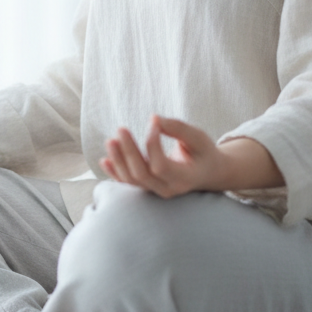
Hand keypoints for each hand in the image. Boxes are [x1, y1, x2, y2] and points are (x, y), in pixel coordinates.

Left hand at [101, 115, 232, 198]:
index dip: (152, 143)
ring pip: (132, 180)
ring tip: (110, 141)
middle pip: (141, 174)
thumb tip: (153, 119)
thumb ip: (177, 128)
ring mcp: (158, 192)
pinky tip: (104, 160)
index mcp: (185, 178)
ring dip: (118, 161)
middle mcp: (170, 189)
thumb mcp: (198, 137)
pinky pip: (129, 184)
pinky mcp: (149, 189)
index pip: (160, 165)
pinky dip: (115, 173)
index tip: (154, 122)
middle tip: (121, 129)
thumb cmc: (203, 152)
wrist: (207, 173)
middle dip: (128, 152)